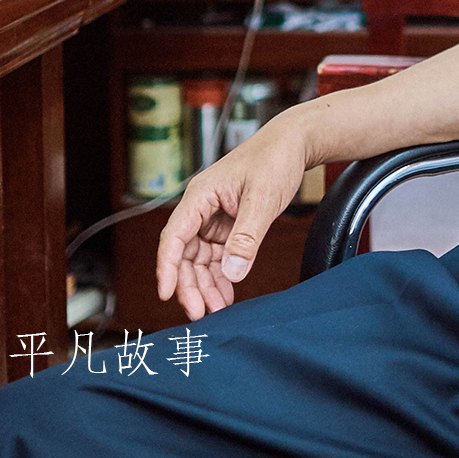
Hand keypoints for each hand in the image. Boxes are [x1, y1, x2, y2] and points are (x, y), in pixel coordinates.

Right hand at [155, 120, 309, 318]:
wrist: (292, 144)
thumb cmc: (274, 160)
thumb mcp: (262, 199)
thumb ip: (247, 238)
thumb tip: (232, 273)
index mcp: (200, 196)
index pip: (173, 236)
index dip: (166, 267)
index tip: (166, 293)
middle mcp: (200, 208)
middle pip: (183, 254)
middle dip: (190, 284)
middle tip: (202, 313)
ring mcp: (212, 218)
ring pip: (199, 259)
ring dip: (205, 284)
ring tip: (217, 310)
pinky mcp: (227, 225)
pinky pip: (217, 256)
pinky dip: (220, 276)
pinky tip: (226, 295)